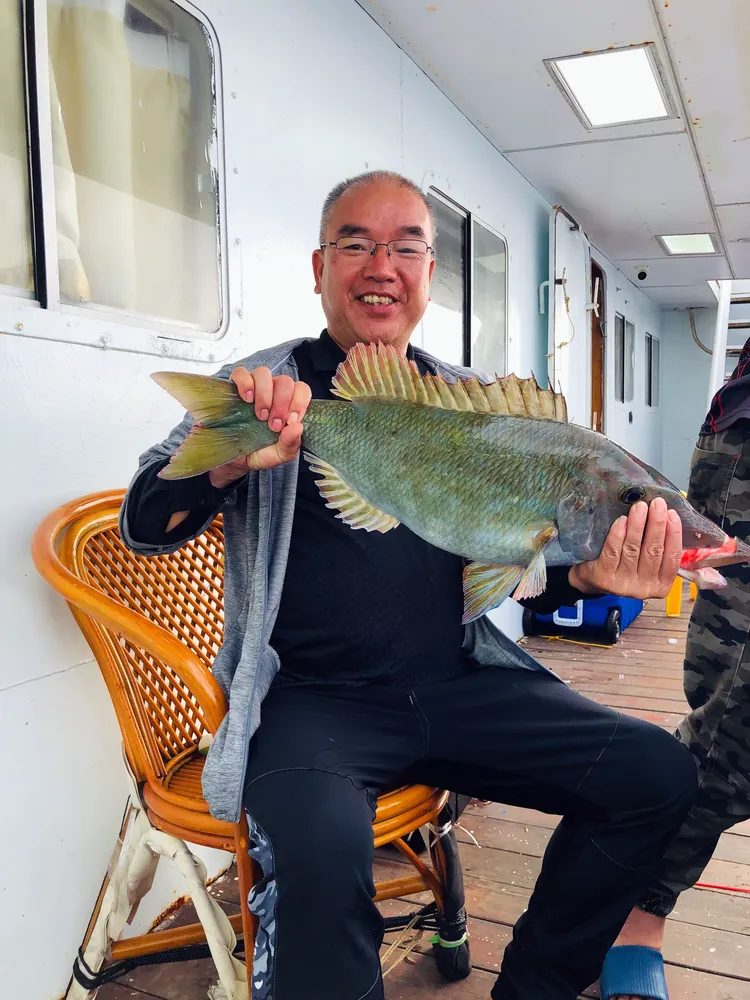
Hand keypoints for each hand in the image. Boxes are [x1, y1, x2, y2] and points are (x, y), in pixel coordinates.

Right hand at [207, 366, 311, 487]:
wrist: (235, 459)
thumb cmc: (261, 452)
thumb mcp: (279, 454)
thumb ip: (291, 443)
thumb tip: (297, 427)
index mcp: (289, 404)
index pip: (301, 389)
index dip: (299, 403)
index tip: (290, 422)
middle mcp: (274, 391)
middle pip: (285, 381)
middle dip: (281, 403)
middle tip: (273, 424)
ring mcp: (255, 387)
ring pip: (264, 373)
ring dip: (264, 395)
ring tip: (260, 415)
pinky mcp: (235, 386)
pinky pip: (241, 373)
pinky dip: (245, 383)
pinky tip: (246, 399)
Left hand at [568, 498, 681, 599]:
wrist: (592, 579)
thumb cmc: (624, 565)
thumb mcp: (647, 564)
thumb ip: (660, 549)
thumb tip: (669, 518)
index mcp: (661, 585)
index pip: (672, 558)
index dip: (674, 535)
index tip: (672, 514)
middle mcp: (643, 588)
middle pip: (653, 551)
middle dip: (657, 524)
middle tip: (657, 504)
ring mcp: (623, 585)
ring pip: (633, 549)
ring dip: (637, 525)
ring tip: (639, 507)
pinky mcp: (604, 577)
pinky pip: (613, 552)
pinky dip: (618, 535)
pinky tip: (622, 521)